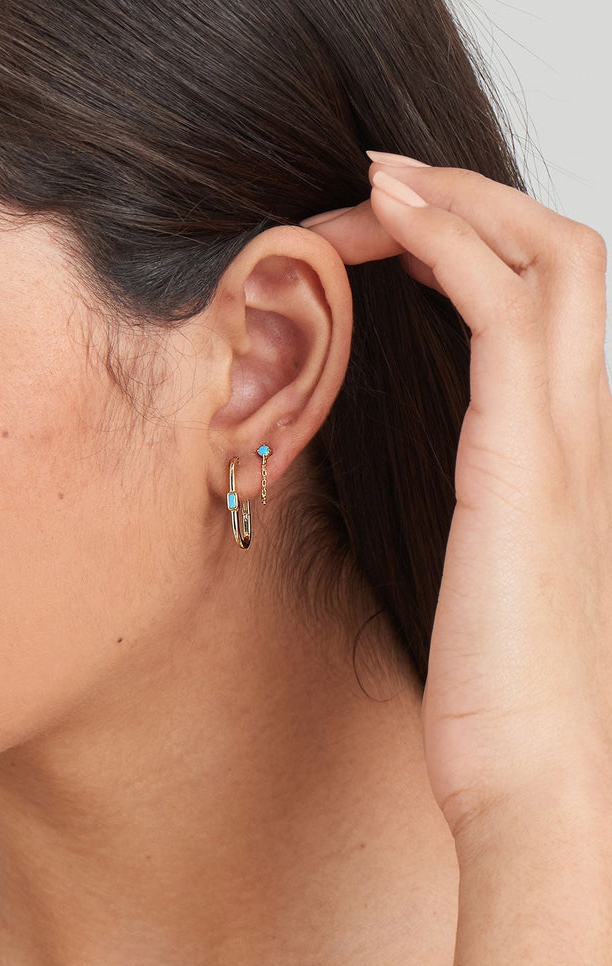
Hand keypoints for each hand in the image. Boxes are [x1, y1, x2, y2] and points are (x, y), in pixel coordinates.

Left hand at [303, 151, 611, 844]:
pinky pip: (504, 319)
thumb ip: (485, 521)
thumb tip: (450, 495)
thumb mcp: (492, 590)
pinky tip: (390, 225)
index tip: (409, 228)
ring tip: (384, 176)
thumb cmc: (508, 703)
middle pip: (570, 265)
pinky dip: (452, 253)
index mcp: (576, 461)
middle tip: (395, 176)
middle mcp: (588, 436)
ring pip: (551, 268)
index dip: (489, 252)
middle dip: (481, 203)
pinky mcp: (525, 467)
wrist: (541, 783)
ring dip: (464, 205)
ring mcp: (568, 445)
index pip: (559, 314)